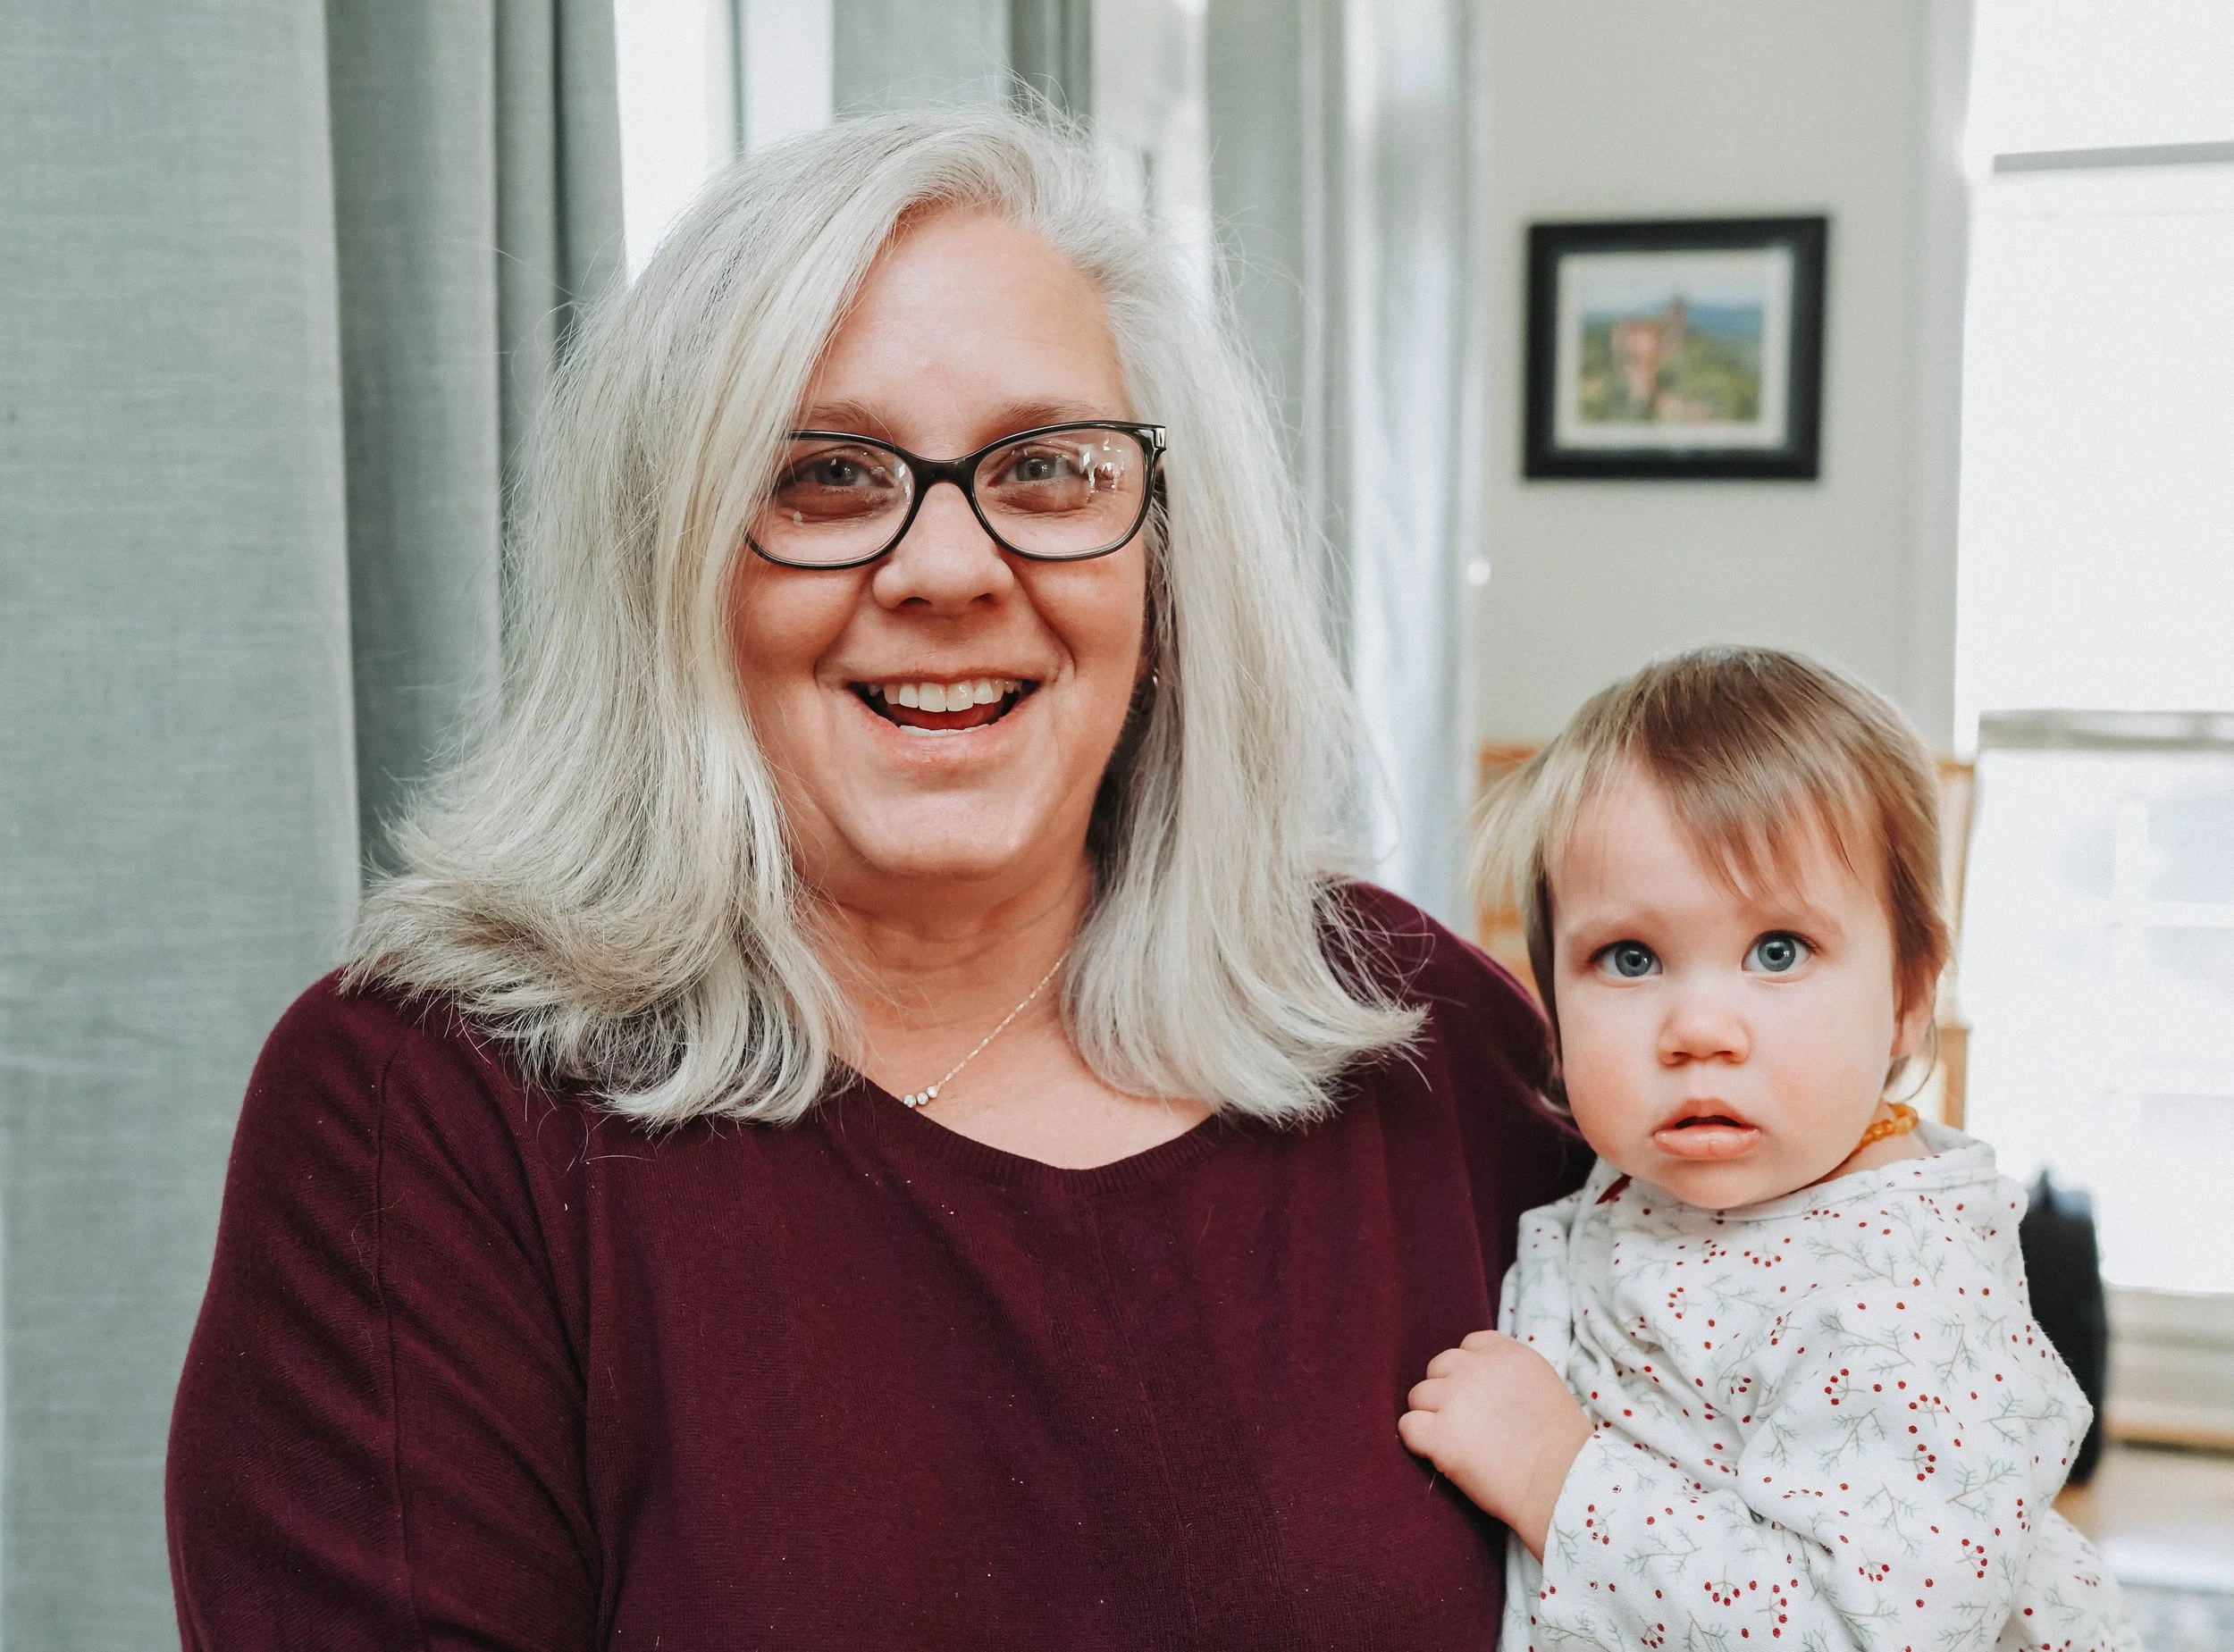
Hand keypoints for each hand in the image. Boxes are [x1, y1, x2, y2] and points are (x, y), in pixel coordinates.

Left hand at [1397, 1329, 1590, 1559]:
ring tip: (1454, 1442)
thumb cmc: (1563, 1447)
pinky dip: (1417, 1440)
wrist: (1563, 1483)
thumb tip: (1483, 1386)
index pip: (1469, 1345)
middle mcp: (1476, 1369)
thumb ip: (1508, 1377)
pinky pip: (1408, 1427)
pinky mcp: (1440, 1434)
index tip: (1479, 1396)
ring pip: (1419, 1396)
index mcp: (1507, 1354)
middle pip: (1439, 1368)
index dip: (1468, 1371)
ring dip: (1430, 1416)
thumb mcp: (1543, 1387)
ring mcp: (1455, 1399)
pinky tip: (1437, 1454)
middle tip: (1464, 1423)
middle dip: (1446, 1392)